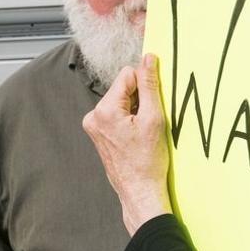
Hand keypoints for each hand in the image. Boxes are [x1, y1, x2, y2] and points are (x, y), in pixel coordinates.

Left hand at [82, 54, 172, 234]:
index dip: (145, 84)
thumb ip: (150, 85)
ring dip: (136, 109)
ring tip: (144, 131)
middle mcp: (93, 116)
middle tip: (151, 120)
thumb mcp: (154, 118)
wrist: (139, 192)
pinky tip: (138, 136)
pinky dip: (130, 119)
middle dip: (140, 98)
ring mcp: (94, 126)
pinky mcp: (99, 134)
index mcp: (104, 110)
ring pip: (121, 101)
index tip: (155, 101)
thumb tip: (149, 59)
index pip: (127, 75)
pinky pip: (117, 114)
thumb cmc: (147, 161)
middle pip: (123, 88)